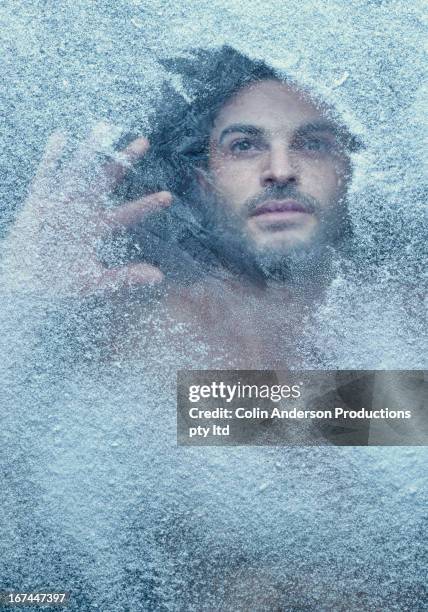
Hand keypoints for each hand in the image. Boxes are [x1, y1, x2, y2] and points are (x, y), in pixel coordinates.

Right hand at [1, 122, 171, 297]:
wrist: (25, 281)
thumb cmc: (60, 282)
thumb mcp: (96, 281)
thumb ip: (126, 276)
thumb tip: (158, 276)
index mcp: (99, 227)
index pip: (128, 213)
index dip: (147, 205)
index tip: (168, 196)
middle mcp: (84, 209)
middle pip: (109, 179)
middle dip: (125, 161)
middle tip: (144, 141)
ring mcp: (62, 202)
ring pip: (80, 170)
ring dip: (91, 150)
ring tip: (104, 127)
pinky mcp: (39, 200)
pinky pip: (46, 175)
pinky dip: (52, 158)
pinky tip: (61, 137)